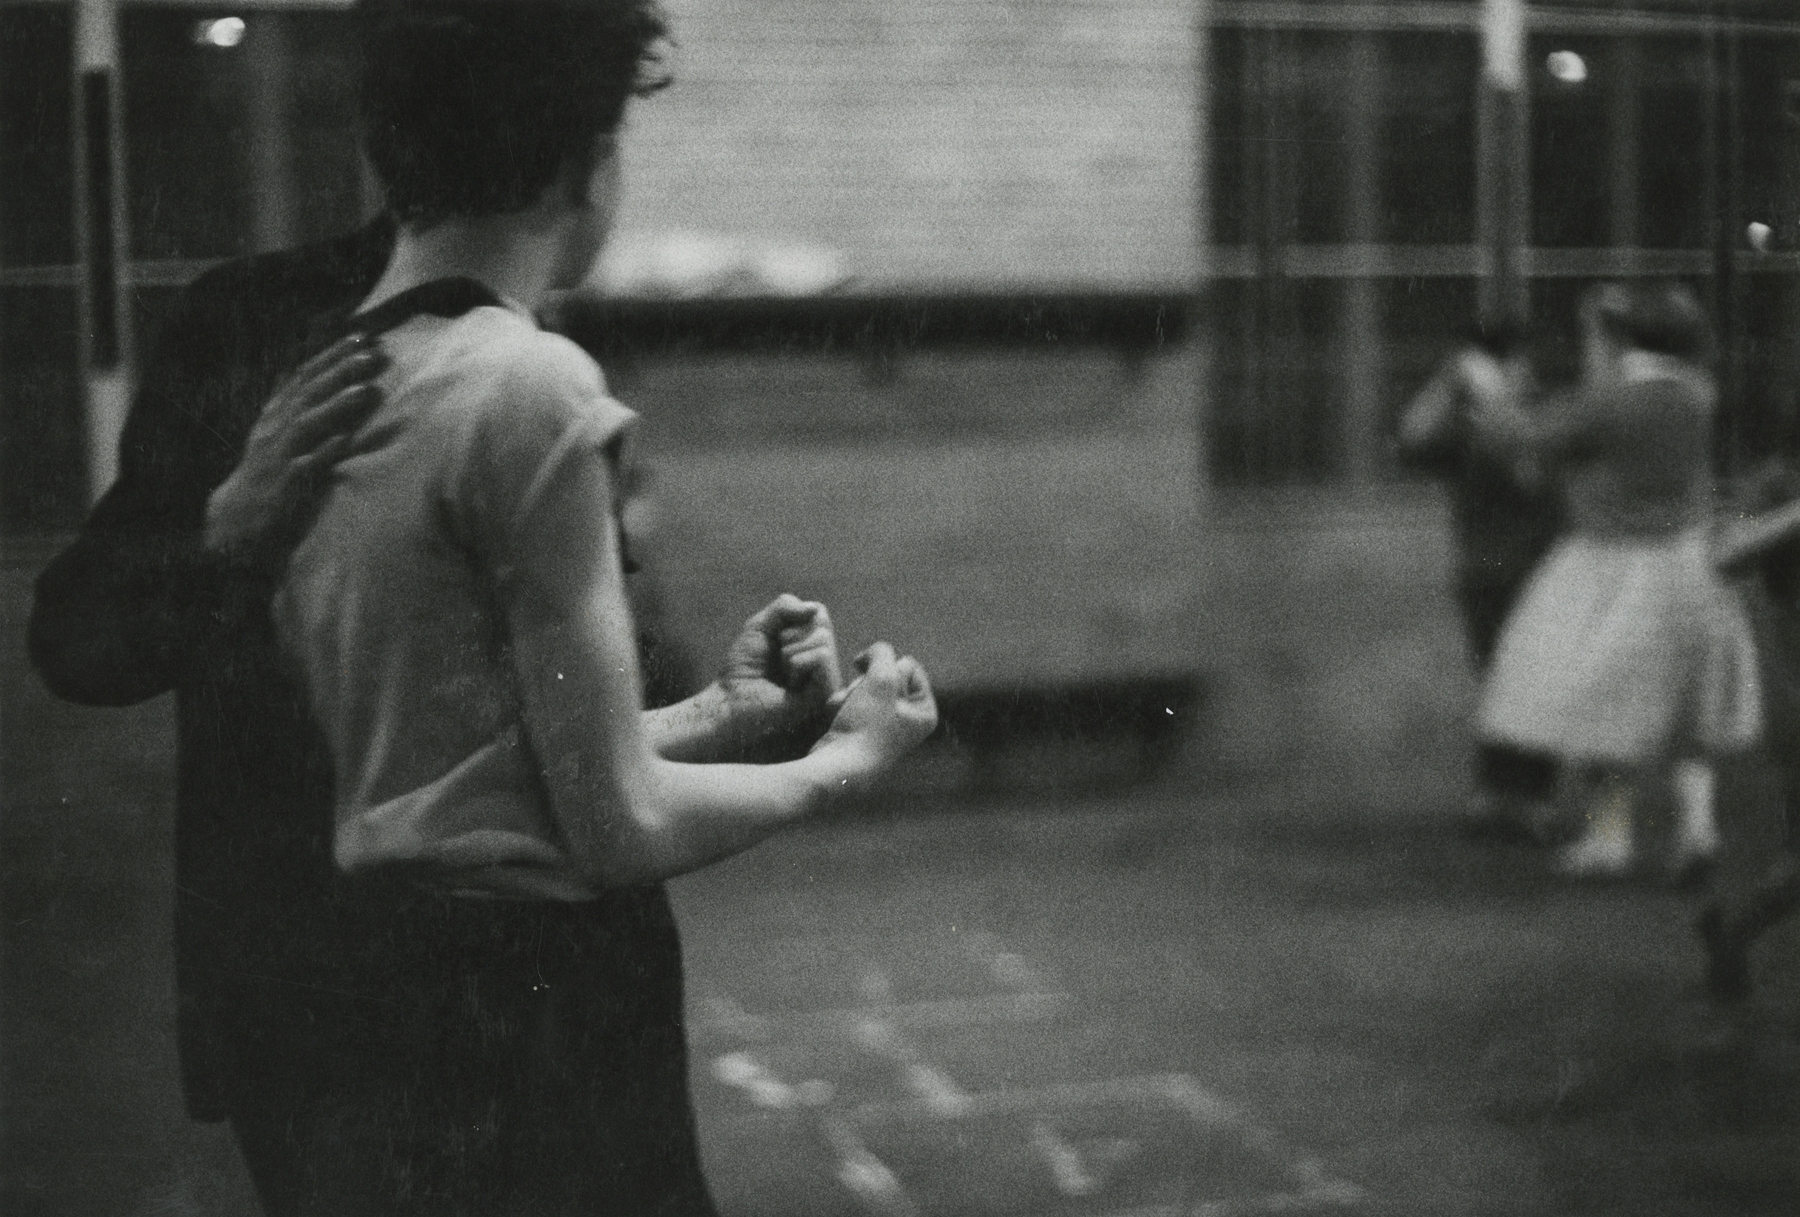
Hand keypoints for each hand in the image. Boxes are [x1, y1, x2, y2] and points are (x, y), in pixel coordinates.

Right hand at [204, 334, 386, 568]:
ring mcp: (280, 455)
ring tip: (366, 389)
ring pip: (308, 424)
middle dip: (340, 371)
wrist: (238, 518)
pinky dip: (326, 450)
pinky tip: (346, 439)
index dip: (332, 355)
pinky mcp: (286, 483)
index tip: (360, 337)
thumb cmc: (266, 472)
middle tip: (371, 354)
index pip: (305, 376)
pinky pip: (307, 464)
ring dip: (337, 405)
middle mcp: (275, 428)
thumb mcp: (272, 432)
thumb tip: (293, 373)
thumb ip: (287, 404)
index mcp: (276, 414)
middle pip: (309, 393)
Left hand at [720, 594, 844, 756]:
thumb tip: (814, 609)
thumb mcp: (760, 626)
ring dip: (790, 654)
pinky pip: (822, 657)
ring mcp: (829, 677)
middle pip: (821, 624)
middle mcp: (826, 660)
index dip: (790, 622)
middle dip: (789, 638)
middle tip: (778, 663)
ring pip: (823, 640)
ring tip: (783, 677)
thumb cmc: (744, 668)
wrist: (731, 701)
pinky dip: (797, 664)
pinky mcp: (828, 693)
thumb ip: (785, 607)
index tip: (774, 643)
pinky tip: (790, 687)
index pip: (818, 611)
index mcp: (812, 644)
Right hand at [811, 643, 937, 785]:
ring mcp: (883, 725)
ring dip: (851, 692)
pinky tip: (838, 718)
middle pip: (885, 675)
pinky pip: (850, 701)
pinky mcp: (859, 729)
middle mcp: (908, 719)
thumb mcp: (881, 679)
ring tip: (848, 710)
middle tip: (862, 701)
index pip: (909, 665)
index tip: (880, 689)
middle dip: (867, 683)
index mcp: (925, 711)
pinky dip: (841, 705)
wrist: (837, 766)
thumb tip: (874, 653)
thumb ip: (882, 653)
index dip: (889, 670)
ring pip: (864, 686)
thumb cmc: (867, 726)